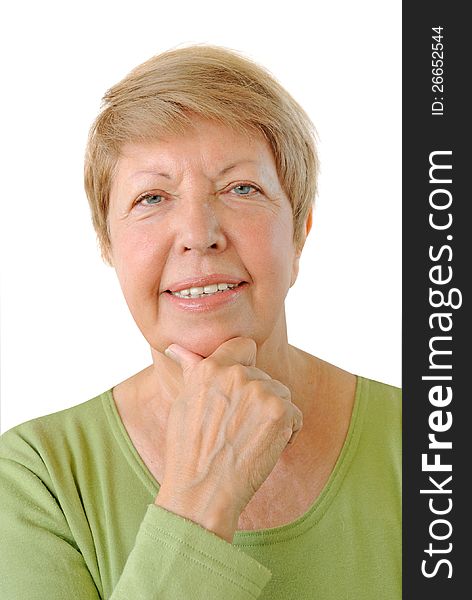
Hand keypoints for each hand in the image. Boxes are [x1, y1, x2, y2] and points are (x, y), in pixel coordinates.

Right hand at [154, 337, 302, 542]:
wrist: (202, 491)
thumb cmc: (189, 452)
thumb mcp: (183, 404)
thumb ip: (191, 371)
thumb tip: (177, 347)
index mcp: (209, 369)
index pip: (243, 345)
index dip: (246, 364)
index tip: (240, 389)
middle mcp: (235, 375)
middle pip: (263, 376)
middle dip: (256, 398)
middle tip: (237, 428)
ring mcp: (260, 392)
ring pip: (280, 394)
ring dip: (272, 414)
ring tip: (249, 439)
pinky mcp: (280, 412)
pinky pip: (295, 415)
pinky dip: (287, 432)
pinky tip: (264, 447)